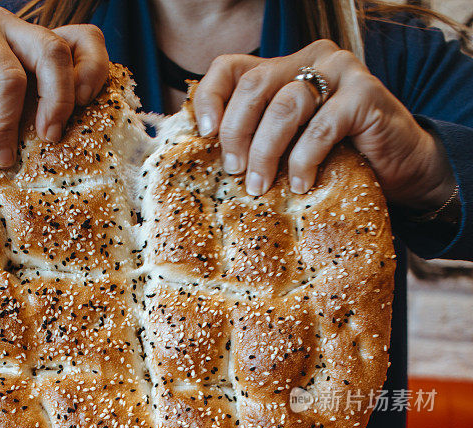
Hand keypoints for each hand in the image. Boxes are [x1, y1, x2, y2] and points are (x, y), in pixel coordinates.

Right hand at [0, 7, 108, 166]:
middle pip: (52, 51)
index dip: (93, 69)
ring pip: (10, 78)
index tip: (85, 106)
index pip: (82, 39)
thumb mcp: (17, 121)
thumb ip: (43, 117)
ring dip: (6, 129)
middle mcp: (10, 29)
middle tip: (48, 139)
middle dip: (57, 101)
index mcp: (36, 44)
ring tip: (0, 161)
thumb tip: (81, 148)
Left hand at [193, 39, 454, 210]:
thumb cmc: (340, 161)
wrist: (404, 169)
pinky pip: (321, 127)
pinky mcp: (365, 95)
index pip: (232, 67)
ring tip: (260, 186)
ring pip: (285, 104)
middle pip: (254, 85)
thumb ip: (260, 140)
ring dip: (266, 151)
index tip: (204, 135)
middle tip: (233, 171)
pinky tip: (299, 184)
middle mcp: (311, 60)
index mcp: (285, 69)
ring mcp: (341, 72)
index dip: (211, 97)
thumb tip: (214, 164)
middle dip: (236, 132)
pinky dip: (303, 159)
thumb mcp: (290, 148)